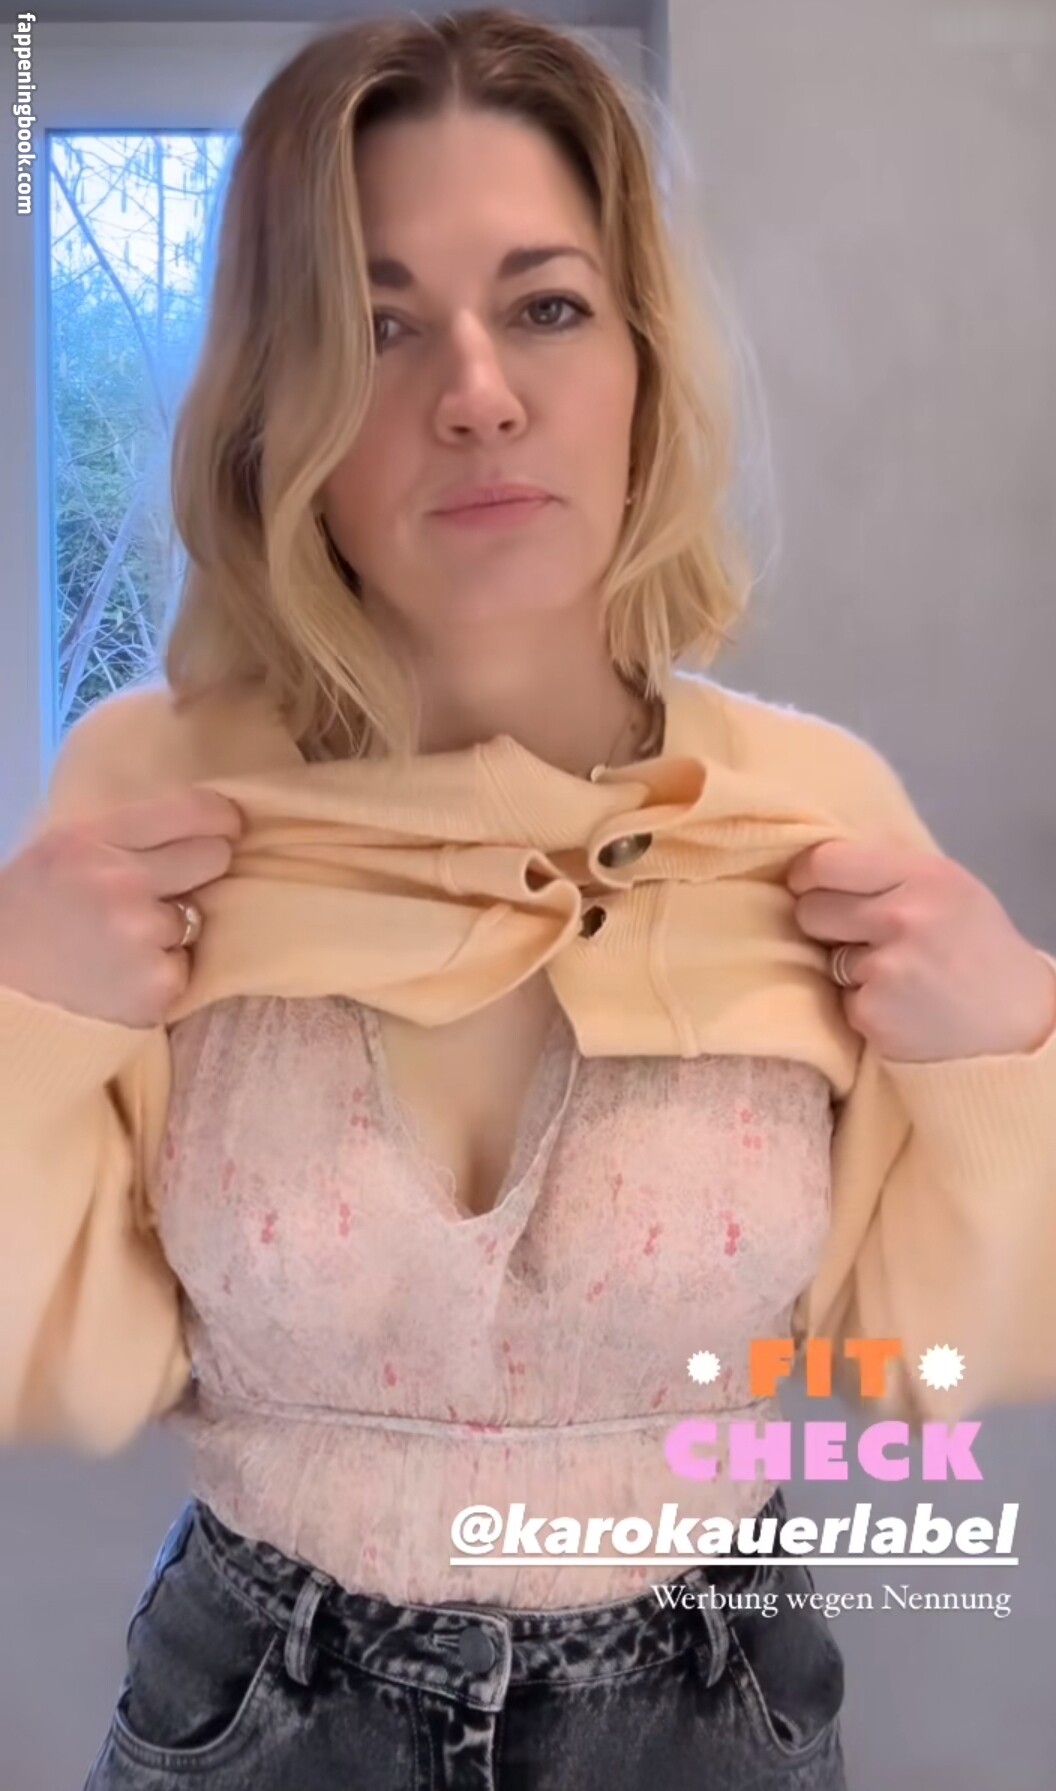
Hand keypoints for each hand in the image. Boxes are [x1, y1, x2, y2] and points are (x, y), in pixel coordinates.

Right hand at [0, 788, 243, 1027]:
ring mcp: (143, 934)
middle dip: (202, 868)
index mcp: (91, 840)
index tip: (226, 825)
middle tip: (173, 887)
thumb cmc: (26, 920)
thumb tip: (193, 820)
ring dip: (169, 930)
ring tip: (120, 945)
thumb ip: (118, 835)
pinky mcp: (159, 983)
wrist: (0, 1001)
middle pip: (214, 857)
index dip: (219, 817)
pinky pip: (185, 965)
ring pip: (195, 917)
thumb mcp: (58, 853)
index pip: (190, 810)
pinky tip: (122, 978)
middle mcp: (121, 881)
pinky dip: (162, 973)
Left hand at [786, 841, 1055, 1061]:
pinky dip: (860, 1004)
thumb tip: (816, 863)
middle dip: (823, 923)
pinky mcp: (872, 1012)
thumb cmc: (974, 947)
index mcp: (922, 876)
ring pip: (824, 957)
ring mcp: (885, 968)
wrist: (1012, 1022)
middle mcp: (902, 917)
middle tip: (857, 935)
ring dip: (847, 967)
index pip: (826, 862)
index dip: (807, 875)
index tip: (809, 886)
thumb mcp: (946, 886)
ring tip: (895, 973)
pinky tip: (899, 1005)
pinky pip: (839, 998)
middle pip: (811, 909)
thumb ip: (888, 871)